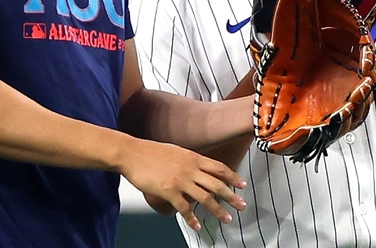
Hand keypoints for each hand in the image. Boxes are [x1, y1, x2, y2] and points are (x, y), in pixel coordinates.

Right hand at [119, 139, 246, 230]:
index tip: (242, 185)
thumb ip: (189, 160)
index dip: (233, 177)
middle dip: (231, 196)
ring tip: (226, 219)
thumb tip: (198, 168)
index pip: (219, 168)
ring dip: (217, 210)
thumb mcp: (176, 151)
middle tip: (242, 205)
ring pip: (205, 198)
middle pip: (217, 184)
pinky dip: (192, 218)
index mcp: (193, 158)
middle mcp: (190, 169)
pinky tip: (197, 225)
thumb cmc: (151, 152)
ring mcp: (180, 180)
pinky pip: (184, 208)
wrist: (132, 154)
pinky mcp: (169, 191)